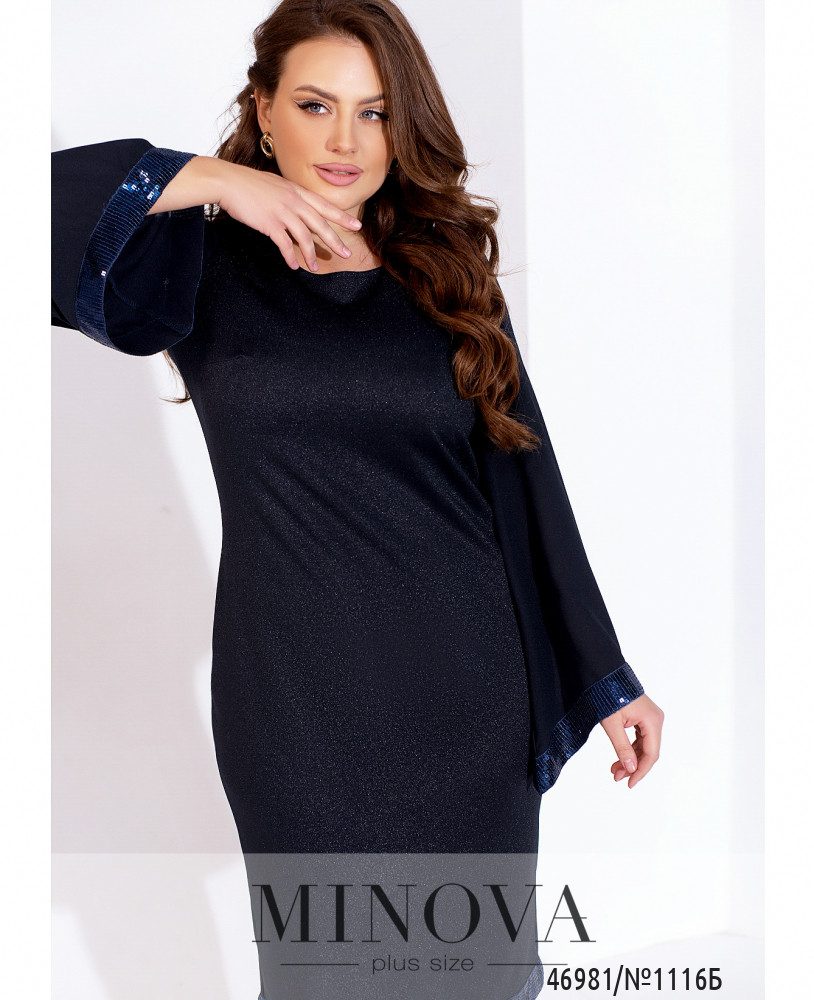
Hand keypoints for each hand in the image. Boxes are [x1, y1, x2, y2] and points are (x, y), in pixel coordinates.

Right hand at [216, 161, 363, 271]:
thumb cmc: (248, 183)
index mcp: (296, 191)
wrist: (227, 181)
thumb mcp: (275, 185)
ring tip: (315, 268)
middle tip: (346, 254)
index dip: (341, 217)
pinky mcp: (269, 223)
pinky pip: (285, 244)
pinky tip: (294, 266)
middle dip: (335, 240)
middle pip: (320, 223)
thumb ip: (289, 196)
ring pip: (305, 237)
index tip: (356, 226)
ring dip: (311, 255)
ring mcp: (282, 211)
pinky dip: (290, 256)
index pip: (324, 205)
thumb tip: (298, 209)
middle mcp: (293, 200)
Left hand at [600, 694, 662, 788]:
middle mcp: (656, 720)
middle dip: (633, 766)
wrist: (603, 674)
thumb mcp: (612, 724)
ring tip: (614, 770)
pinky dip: (629, 748)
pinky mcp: (642, 716)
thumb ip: (622, 748)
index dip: (641, 771)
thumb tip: (631, 769)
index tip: (629, 783)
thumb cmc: (607, 695)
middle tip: (617, 777)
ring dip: (630, 759)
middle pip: (648, 751)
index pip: (651, 754)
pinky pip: (639, 738)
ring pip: (643, 746)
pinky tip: (618, 758)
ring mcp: (650, 718)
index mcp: (652, 721)